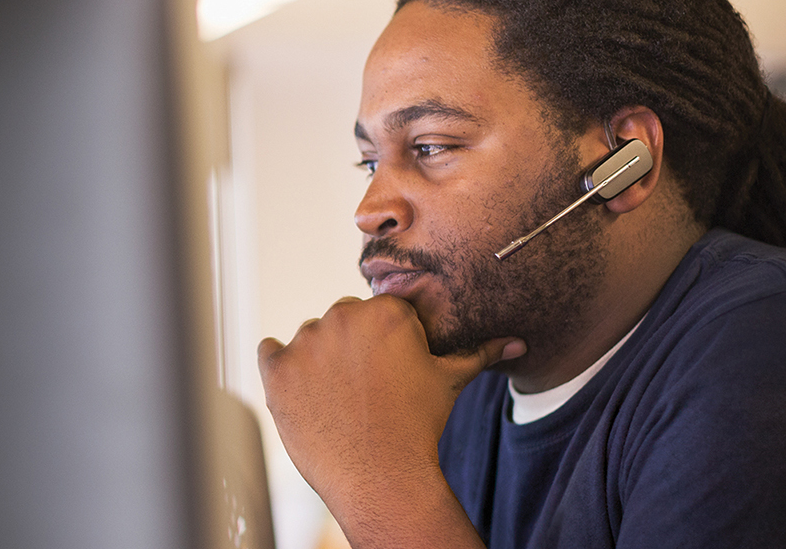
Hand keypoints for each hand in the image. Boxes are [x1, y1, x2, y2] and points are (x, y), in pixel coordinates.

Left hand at [258, 294, 522, 546]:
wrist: (382, 476)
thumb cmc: (418, 425)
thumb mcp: (448, 381)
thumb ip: (478, 352)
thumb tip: (516, 341)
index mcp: (384, 310)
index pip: (376, 313)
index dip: (384, 346)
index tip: (388, 375)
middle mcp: (340, 316)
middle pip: (341, 323)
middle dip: (350, 349)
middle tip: (365, 391)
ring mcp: (304, 342)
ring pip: (308, 340)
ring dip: (317, 361)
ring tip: (339, 401)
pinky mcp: (276, 369)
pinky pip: (269, 352)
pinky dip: (281, 370)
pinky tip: (304, 394)